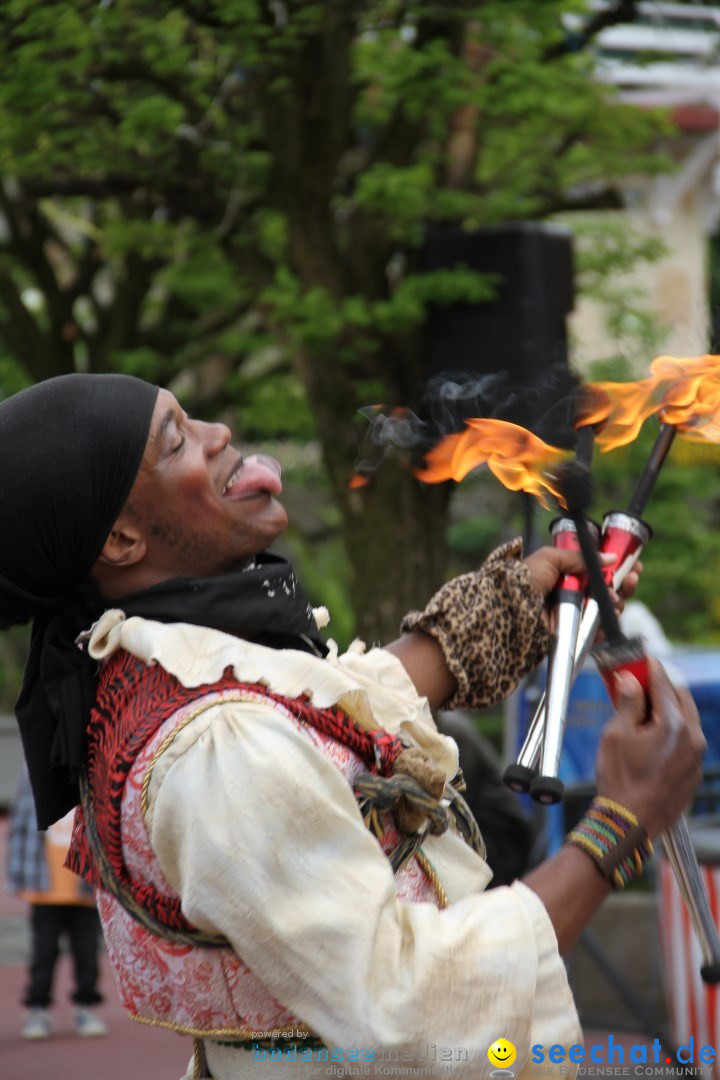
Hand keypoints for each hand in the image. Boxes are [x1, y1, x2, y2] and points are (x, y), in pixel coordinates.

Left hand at [523, 545, 640, 625]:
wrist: (510, 611)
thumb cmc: (524, 582)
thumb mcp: (550, 558)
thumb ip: (579, 557)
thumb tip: (609, 557)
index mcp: (567, 574)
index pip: (599, 570)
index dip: (618, 567)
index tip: (632, 563)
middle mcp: (573, 594)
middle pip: (609, 589)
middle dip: (624, 583)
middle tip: (631, 578)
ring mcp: (575, 614)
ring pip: (608, 610)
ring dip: (618, 602)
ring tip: (615, 598)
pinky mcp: (575, 634)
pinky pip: (599, 632)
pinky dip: (608, 626)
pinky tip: (612, 617)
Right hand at [595, 660, 705, 837]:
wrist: (629, 823)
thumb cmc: (620, 780)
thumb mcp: (616, 734)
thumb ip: (627, 703)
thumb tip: (630, 682)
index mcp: (674, 725)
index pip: (664, 683)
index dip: (650, 668)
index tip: (641, 660)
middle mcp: (692, 738)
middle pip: (680, 698)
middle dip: (660, 686)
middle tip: (639, 682)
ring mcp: (695, 757)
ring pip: (685, 720)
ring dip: (666, 709)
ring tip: (640, 710)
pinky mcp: (693, 771)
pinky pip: (685, 741)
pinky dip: (671, 730)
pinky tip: (649, 735)